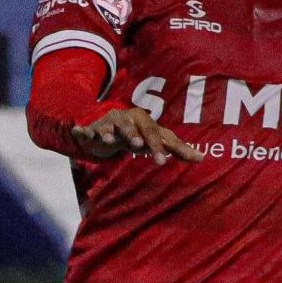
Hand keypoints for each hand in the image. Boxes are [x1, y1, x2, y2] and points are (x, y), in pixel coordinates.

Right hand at [70, 107, 200, 164]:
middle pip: (133, 129)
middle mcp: (127, 119)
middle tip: (140, 148)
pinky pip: (87, 130)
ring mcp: (108, 124)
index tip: (161, 163)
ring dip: (109, 132)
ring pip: (110, 127)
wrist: (109, 127)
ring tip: (109, 140)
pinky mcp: (92, 130)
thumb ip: (178, 149)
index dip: (158, 148)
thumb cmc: (138, 136)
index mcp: (144, 121)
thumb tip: (202, 158)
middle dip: (135, 137)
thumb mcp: (157, 141)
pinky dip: (83, 131)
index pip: (154, 135)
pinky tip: (79, 132)